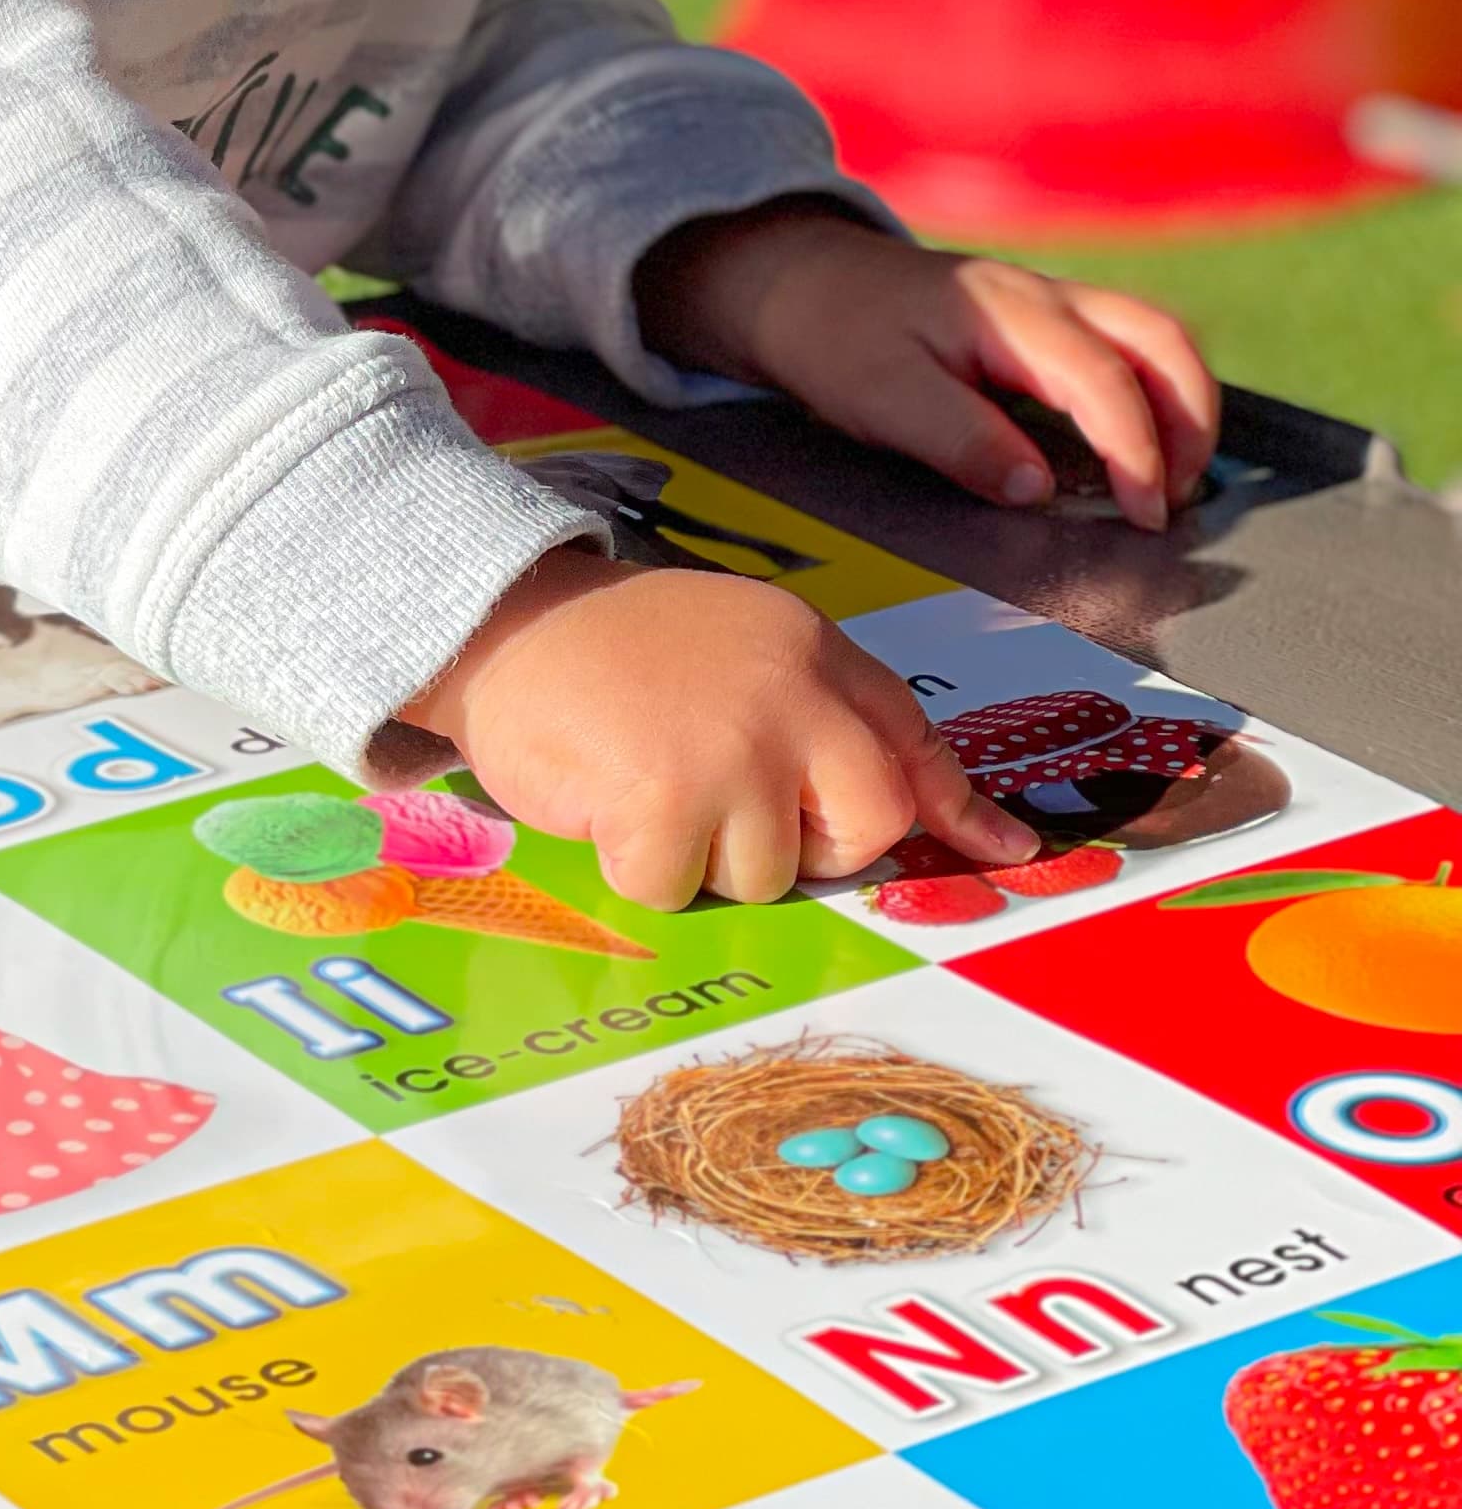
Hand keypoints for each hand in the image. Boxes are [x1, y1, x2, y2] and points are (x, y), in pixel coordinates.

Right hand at [413, 550, 1038, 910]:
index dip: (958, 807)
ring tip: (644, 781)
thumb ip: (817, 712)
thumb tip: (925, 810)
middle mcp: (793, 695)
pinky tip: (605, 803)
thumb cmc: (611, 648)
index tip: (1009, 850)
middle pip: (867, 827)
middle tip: (729, 808)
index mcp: (813, 653)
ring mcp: (734, 750)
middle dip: (810, 846)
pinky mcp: (668, 800)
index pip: (911, 739)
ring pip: (766, 875)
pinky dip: (635, 868)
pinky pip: (678, 889)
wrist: (498, 619)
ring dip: (703, 856)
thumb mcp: (739, 648)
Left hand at [636, 204, 1217, 533]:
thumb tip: (1038, 489)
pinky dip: (1150, 391)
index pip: (1103, 380)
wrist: (793, 279)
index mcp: (1009, 314)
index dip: (1136, 451)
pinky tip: (1133, 444)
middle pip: (1160, 339)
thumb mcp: (880, 399)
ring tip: (1171, 477)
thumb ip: (961, 441)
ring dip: (1181, 403)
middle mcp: (1044, 297)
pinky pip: (1124, 344)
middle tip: (1177, 498)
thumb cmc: (833, 336)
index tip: (1145, 513)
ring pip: (1152, 336)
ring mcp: (1049, 302)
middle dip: (1191, 419)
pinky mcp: (1042, 319)